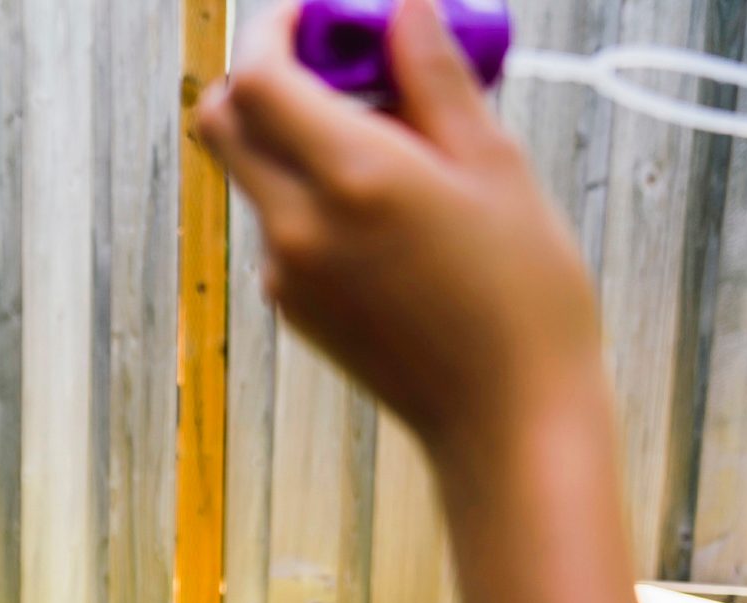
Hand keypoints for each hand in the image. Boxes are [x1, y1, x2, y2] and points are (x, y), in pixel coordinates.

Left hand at [197, 0, 605, 466]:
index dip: (274, 27)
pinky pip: (278, 223)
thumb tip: (403, 5)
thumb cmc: (522, 290)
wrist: (504, 417)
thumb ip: (434, 78)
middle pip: (223, 121)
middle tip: (343, 63)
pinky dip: (309, 189)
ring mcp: (283, 272)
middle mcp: (297, 225)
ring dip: (295, 134)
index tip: (317, 10)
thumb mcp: (494, 164)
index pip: (258, 76)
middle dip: (265, 73)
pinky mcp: (287, 307)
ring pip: (253, 172)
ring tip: (398, 139)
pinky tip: (390, 205)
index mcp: (351, 178)